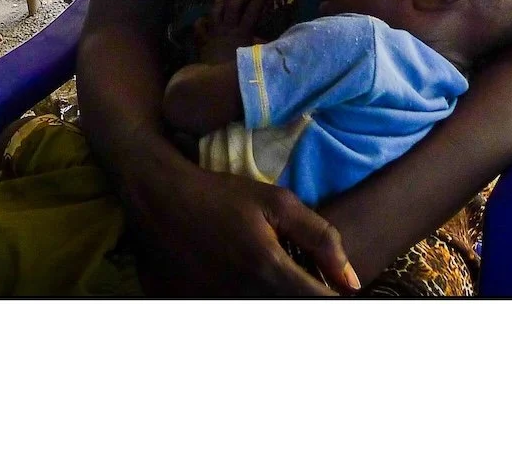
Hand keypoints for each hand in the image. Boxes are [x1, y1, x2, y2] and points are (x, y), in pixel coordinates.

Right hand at [129, 164, 360, 296]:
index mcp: (268, 269)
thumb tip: (353, 282)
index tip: (333, 289)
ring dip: (276, 301)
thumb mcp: (278, 202)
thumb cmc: (221, 195)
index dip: (332, 299)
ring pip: (264, 316)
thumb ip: (322, 239)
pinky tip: (245, 283)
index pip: (317, 304)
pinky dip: (247, 301)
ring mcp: (217, 305)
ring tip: (271, 279)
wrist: (159, 196)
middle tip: (303, 282)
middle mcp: (243, 295)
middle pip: (291, 314)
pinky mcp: (194, 307)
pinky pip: (233, 311)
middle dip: (303, 299)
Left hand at [197, 0, 268, 64]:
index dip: (259, 0)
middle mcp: (227, 29)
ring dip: (219, 1)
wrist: (217, 82)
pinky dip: (201, 21)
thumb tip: (273, 41)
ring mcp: (213, 34)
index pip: (253, 11)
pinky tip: (203, 18)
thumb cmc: (240, 70)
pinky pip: (199, 28)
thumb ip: (264, 48)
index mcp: (243, 32)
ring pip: (214, 11)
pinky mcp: (203, 42)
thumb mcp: (257, 58)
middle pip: (233, 6)